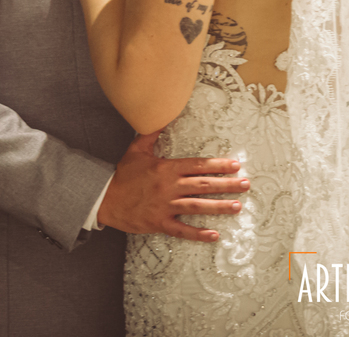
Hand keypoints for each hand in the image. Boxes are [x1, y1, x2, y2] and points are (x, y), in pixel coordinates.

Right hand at [98, 131, 247, 240]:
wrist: (102, 199)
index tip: (235, 165)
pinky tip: (214, 235)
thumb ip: (151, 133)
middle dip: (227, 184)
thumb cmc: (121, 175)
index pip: (198, 165)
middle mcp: (169, 187)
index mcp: (166, 168)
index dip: (218, 165)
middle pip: (203, 185)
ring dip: (218, 207)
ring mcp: (165, 206)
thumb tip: (161, 114)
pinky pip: (181, 230)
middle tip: (245, 185)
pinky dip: (197, 234)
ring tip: (236, 206)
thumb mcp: (136, 150)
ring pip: (197, 206)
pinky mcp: (158, 223)